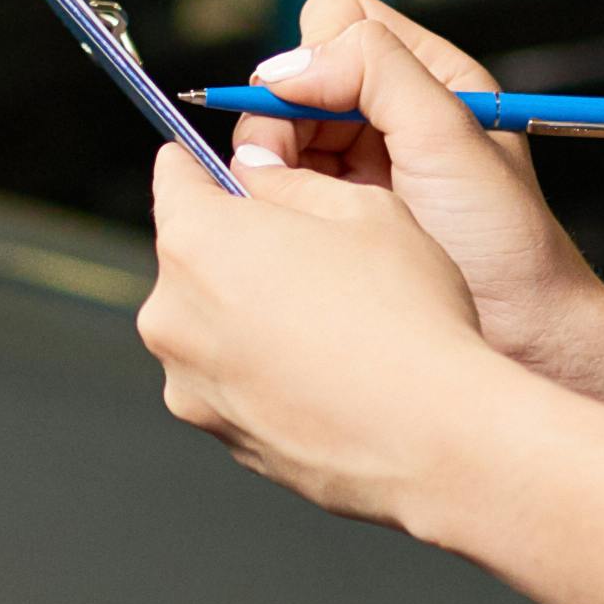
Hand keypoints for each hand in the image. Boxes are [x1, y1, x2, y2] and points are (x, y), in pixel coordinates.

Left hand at [137, 128, 519, 531]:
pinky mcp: (215, 433)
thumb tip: (259, 178)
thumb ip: (291, 183)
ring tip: (328, 326)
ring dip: (248, 314)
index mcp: (197, 241)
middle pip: (190, 258)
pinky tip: (324, 374)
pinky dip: (261, 370)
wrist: (431, 436)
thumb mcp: (364, 208)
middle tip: (311, 258)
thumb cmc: (405, 318)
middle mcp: (172, 314)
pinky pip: (229, 380)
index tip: (223, 172)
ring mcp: (187, 383)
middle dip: (237, 249)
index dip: (204, 167)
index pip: (174, 177)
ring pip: (208, 324)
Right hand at [225, 0, 603, 387]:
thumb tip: (288, 65)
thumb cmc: (506, 244)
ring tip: (296, 207)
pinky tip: (295, 228)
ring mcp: (362, 164)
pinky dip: (274, 200)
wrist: (522, 338)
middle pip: (295, 80)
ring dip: (274, 164)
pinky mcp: (340, 213)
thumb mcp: (446, 135)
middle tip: (281, 169)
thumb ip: (373, 72)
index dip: (313, 55)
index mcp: (429, 76)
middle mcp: (391, 113)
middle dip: (281, 119)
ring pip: (279, 134)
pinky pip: (281, 186)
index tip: (303, 103)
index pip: (339, 18)